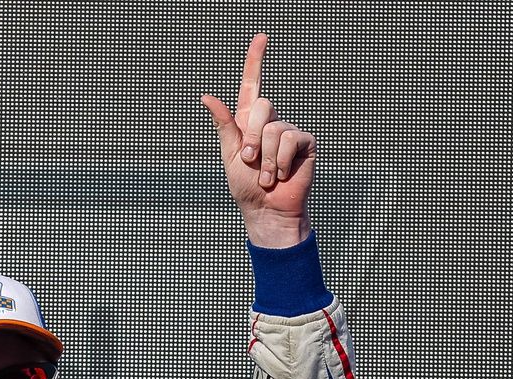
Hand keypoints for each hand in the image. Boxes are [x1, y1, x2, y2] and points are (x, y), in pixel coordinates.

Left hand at [202, 35, 314, 247]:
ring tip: (266, 175)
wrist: (265, 209)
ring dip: (265, 159)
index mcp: (249, 122)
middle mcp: (271, 121)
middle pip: (262, 106)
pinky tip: (281, 174)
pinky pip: (290, 140)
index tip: (261, 37)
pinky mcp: (305, 142)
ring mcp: (290, 130)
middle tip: (250, 162)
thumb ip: (224, 125)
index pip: (253, 85)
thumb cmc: (245, 186)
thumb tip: (207, 96)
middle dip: (252, 137)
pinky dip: (280, 161)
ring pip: (275, 129)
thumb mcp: (229, 155)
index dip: (256, 61)